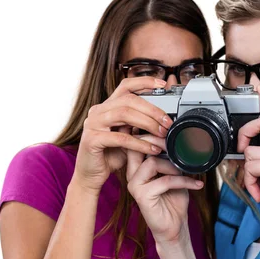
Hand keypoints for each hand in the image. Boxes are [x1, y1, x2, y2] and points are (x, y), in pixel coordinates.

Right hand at [72, 77, 171, 193]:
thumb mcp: (128, 136)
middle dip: (152, 109)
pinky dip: (139, 143)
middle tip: (168, 122)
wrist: (91, 176)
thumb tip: (163, 119)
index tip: (162, 84)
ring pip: (124, 114)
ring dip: (147, 123)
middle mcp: (98, 111)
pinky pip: (120, 138)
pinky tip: (152, 149)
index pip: (125, 86)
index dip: (144, 82)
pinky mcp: (92, 140)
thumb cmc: (110, 156)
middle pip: (128, 100)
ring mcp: (92, 124)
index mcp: (107, 106)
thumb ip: (139, 125)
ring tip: (162, 133)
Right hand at [125, 143, 203, 245]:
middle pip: (138, 148)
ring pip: (152, 163)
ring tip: (186, 171)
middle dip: (159, 142)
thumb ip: (172, 159)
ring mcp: (135, 186)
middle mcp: (132, 175)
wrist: (174, 227)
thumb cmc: (173, 201)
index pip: (137, 143)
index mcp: (138, 168)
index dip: (152, 134)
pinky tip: (195, 185)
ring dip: (174, 166)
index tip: (170, 132)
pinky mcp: (142, 196)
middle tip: (178, 144)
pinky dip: (183, 181)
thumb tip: (182, 142)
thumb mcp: (174, 175)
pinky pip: (164, 181)